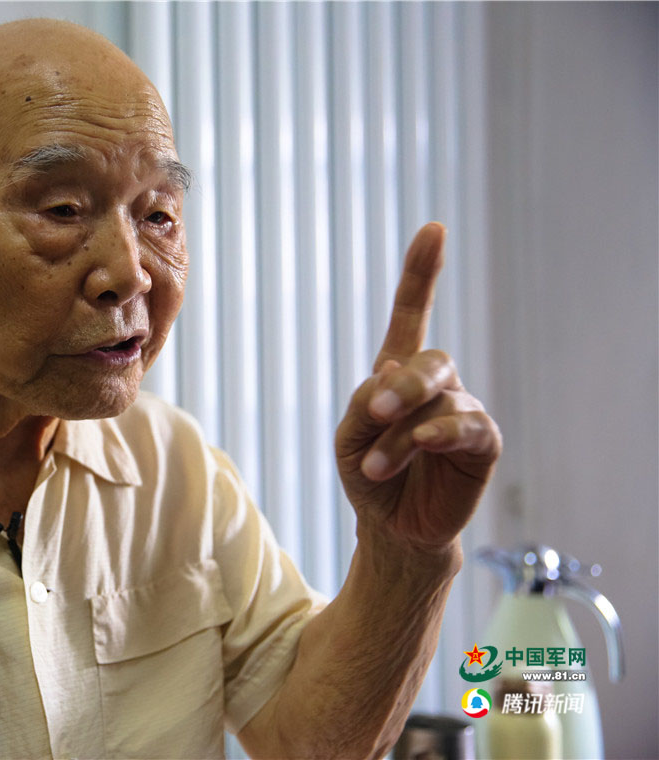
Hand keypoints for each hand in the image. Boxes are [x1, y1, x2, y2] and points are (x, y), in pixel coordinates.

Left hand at [335, 223, 501, 550]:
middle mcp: (435, 384)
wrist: (391, 526)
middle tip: (373, 413)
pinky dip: (439, 434)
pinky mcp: (482, 443)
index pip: (412, 314)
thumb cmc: (368, 474)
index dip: (422, 274)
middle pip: (429, 360)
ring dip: (401, 437)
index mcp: (397, 373)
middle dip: (400, 386)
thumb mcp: (349, 439)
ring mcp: (461, 410)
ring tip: (373, 467)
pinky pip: (468, 427)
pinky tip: (424, 445)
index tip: (434, 229)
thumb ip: (364, 404)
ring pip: (438, 403)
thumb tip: (393, 373)